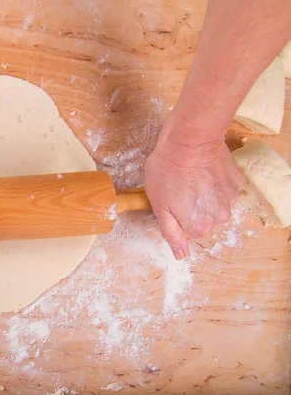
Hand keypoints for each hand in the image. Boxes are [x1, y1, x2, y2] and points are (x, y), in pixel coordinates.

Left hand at [144, 131, 243, 259]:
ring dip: (203, 197)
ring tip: (190, 179)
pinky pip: (222, 191)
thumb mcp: (159, 205)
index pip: (187, 233)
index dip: (175, 216)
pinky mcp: (236, 182)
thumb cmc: (168, 170)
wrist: (190, 140)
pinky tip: (202, 172)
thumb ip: (171, 233)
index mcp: (200, 226)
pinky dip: (213, 184)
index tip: (170, 201)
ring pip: (214, 206)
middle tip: (178, 188)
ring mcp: (231, 199)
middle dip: (190, 209)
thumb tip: (180, 254)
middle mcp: (220, 217)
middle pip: (202, 221)